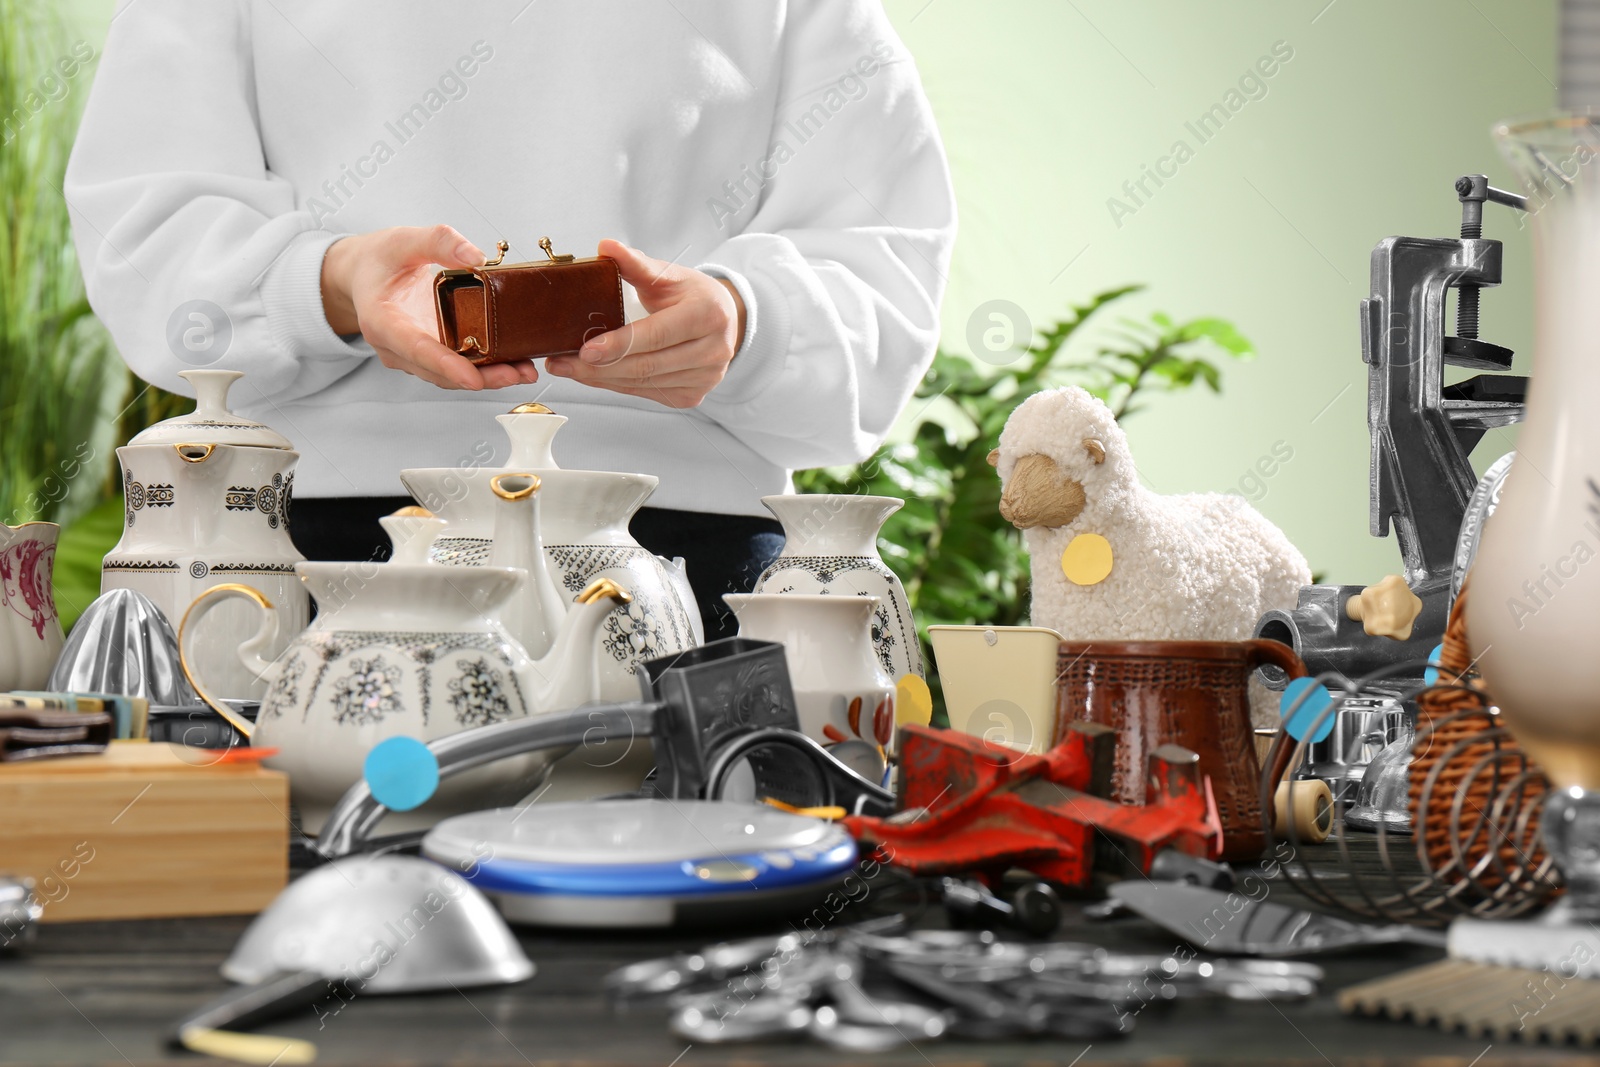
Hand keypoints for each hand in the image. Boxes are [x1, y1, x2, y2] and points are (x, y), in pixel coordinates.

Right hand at [320, 225, 541, 390]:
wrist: (365, 272)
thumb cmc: (380, 259)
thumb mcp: (404, 240)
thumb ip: (439, 242)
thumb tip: (476, 257)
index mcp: (382, 321)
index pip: (416, 349)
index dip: (446, 365)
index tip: (473, 378)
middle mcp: (396, 347)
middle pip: (439, 372)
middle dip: (480, 377)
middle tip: (516, 374)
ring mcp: (412, 355)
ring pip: (450, 376)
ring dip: (488, 377)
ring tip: (523, 372)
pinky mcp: (429, 353)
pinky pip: (456, 367)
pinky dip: (484, 368)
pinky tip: (512, 364)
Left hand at [544, 239, 746, 408]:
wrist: (723, 321)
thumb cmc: (692, 296)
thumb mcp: (667, 274)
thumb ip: (635, 264)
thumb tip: (606, 247)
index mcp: (708, 315)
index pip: (657, 335)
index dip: (619, 344)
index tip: (584, 351)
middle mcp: (714, 351)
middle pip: (647, 365)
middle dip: (600, 367)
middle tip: (562, 362)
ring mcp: (705, 378)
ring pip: (643, 384)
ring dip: (602, 379)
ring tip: (569, 368)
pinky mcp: (692, 396)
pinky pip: (646, 393)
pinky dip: (617, 385)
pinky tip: (596, 375)